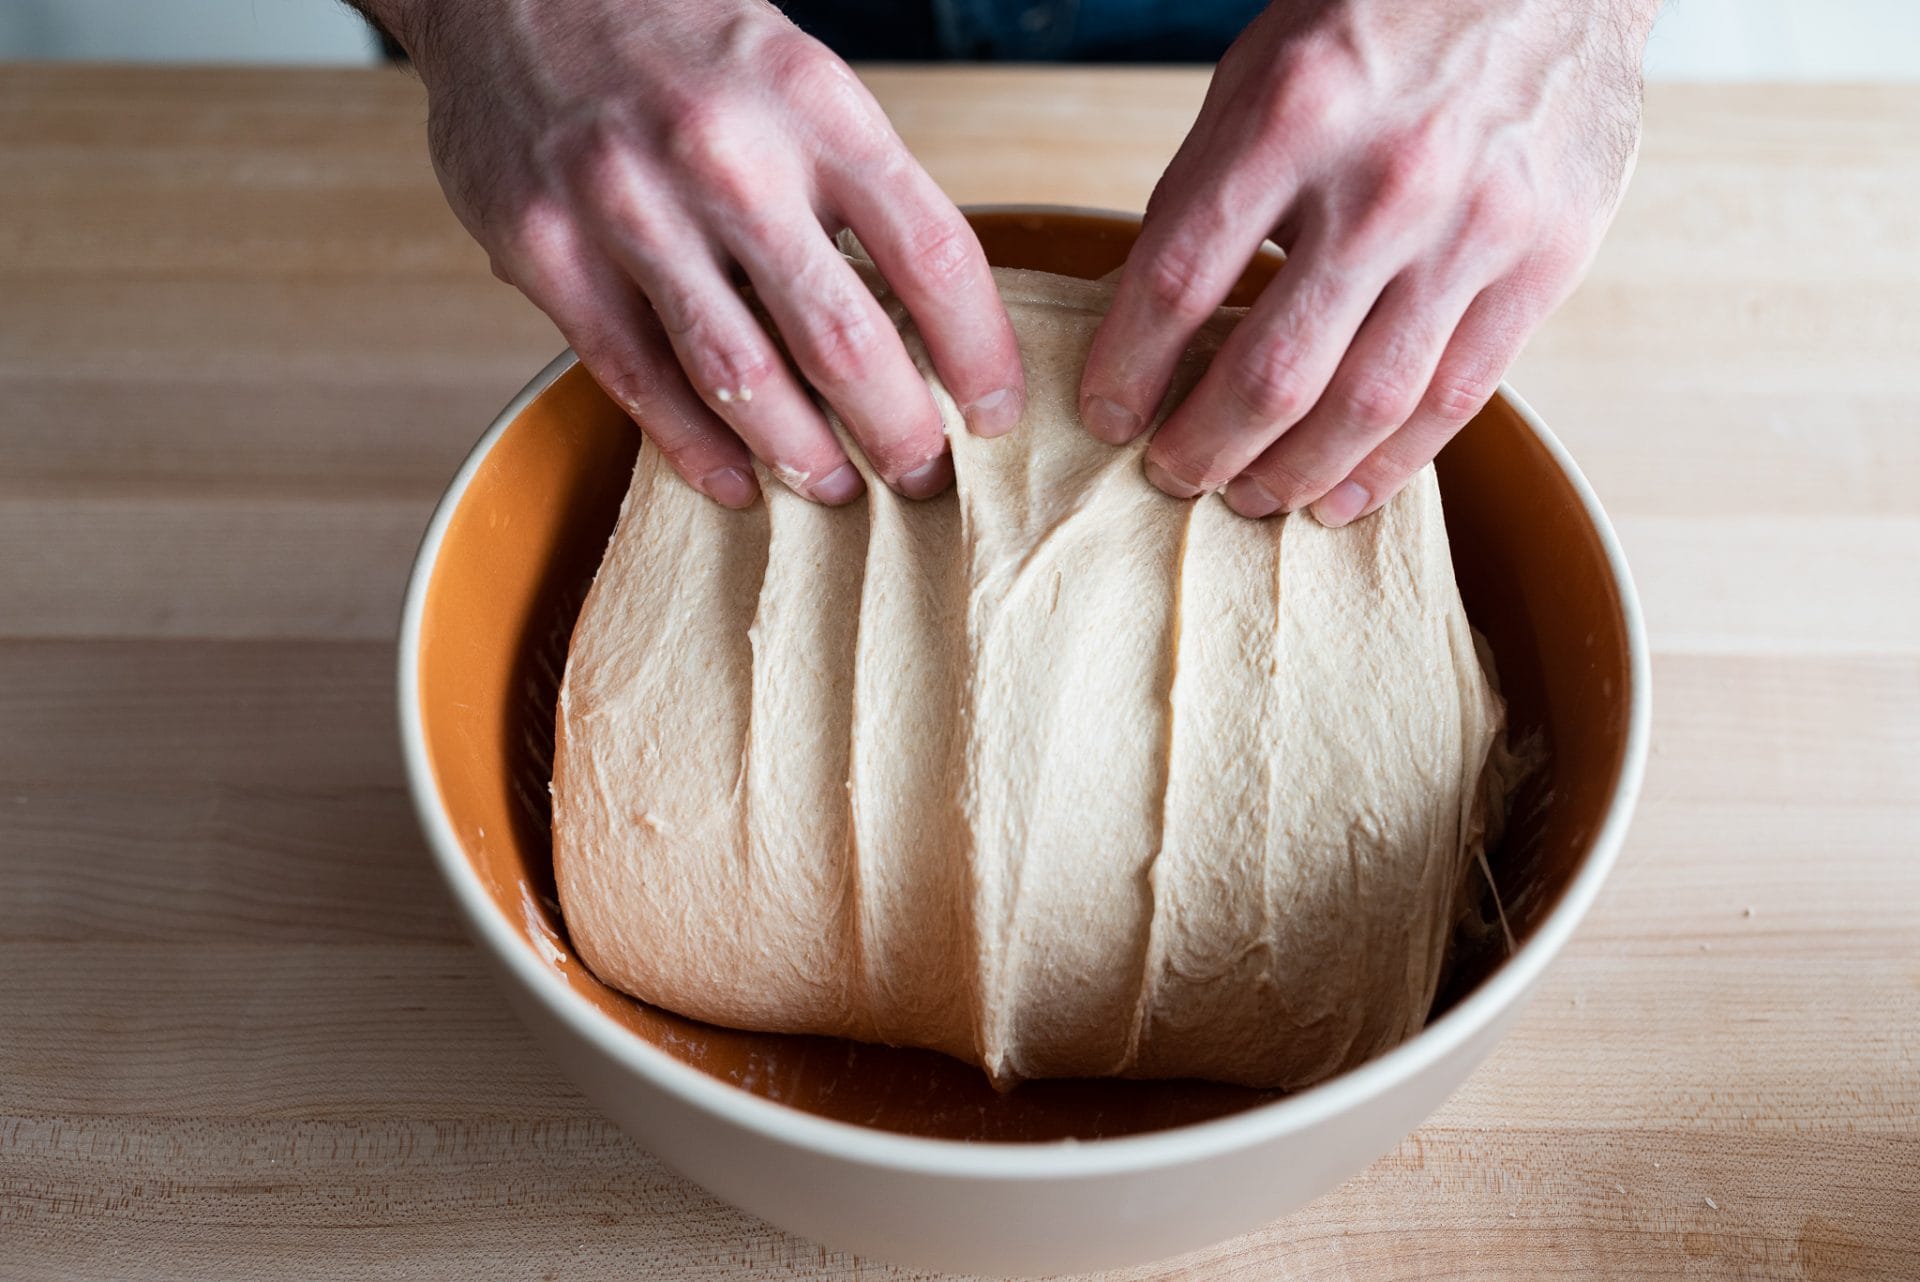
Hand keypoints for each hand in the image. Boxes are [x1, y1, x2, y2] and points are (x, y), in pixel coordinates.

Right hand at [382, 0, 1024, 507]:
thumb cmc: (680, 41)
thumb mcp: (795, 75)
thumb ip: (852, 187)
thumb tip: (927, 324)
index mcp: (812, 101)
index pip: (932, 254)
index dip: (978, 354)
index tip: (996, 412)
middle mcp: (723, 154)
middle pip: (842, 338)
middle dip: (899, 432)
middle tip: (924, 477)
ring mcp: (626, 205)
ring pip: (740, 377)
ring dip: (803, 455)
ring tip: (837, 489)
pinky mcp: (545, 251)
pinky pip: (638, 380)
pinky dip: (696, 448)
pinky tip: (739, 480)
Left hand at [1078, 0, 1655, 523]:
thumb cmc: (1383, 19)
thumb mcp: (1265, 71)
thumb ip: (1211, 191)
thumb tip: (1150, 322)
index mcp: (1294, 114)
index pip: (1177, 279)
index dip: (1127, 369)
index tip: (1106, 416)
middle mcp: (1388, 179)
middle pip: (1273, 371)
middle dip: (1205, 446)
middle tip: (1172, 476)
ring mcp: (1476, 228)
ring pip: (1365, 407)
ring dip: (1291, 477)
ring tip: (1248, 498)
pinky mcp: (1547, 262)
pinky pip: (1455, 399)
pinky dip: (1387, 467)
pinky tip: (1340, 497)